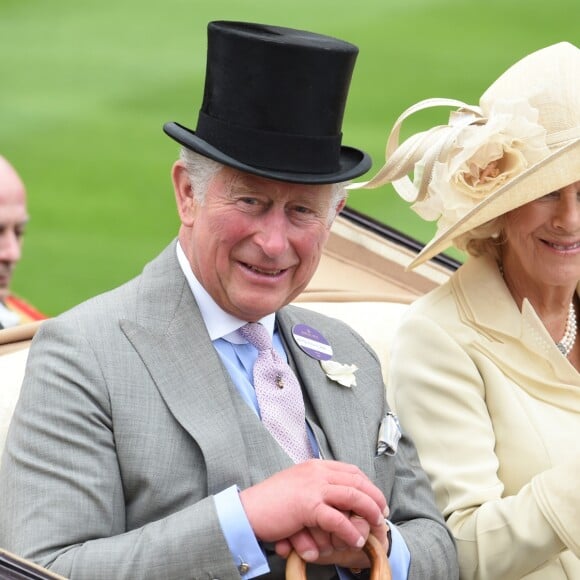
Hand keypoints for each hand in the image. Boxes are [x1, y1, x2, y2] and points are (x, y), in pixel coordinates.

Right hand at [239, 459, 386, 558]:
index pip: (350, 470)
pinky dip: (350, 530)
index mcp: (314, 466)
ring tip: (376, 525)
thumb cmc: (270, 503)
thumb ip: (314, 488)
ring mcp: (313, 487)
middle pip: (356, 481)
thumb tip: (334, 501)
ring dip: (368, 511)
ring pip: (352, 497)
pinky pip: (337, 519)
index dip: (367, 484)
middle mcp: (316, 472)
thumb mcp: (296, 487)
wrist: (247, 510)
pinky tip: (355, 539)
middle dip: (374, 497)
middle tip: (382, 513)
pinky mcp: (308, 506)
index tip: (375, 498)